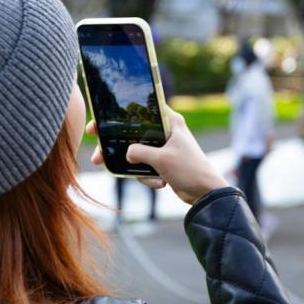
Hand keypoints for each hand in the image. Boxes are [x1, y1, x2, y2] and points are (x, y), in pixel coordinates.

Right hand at [86, 107, 227, 204]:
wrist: (204, 193)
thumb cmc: (189, 170)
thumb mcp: (162, 159)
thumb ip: (140, 152)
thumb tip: (126, 153)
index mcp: (170, 121)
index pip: (140, 110)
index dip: (118, 114)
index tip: (100, 122)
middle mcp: (165, 130)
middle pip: (132, 133)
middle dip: (117, 148)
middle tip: (98, 156)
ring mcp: (162, 146)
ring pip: (136, 152)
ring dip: (135, 168)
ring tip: (141, 176)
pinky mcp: (161, 161)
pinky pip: (144, 166)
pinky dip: (147, 176)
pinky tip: (160, 183)